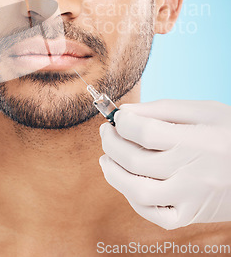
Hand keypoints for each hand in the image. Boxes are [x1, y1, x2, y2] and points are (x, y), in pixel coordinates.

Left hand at [99, 99, 230, 229]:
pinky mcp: (191, 215)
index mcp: (194, 141)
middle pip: (135, 161)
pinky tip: (128, 181)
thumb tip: (125, 113)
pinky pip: (155, 215)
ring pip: (139, 192)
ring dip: (114, 174)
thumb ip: (162, 109)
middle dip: (111, 143)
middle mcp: (191, 172)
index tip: (116, 117)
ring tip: (107, 159)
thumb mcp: (203, 110)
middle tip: (107, 132)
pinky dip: (133, 199)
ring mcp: (190, 197)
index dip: (122, 123)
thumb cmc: (229, 132)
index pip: (144, 133)